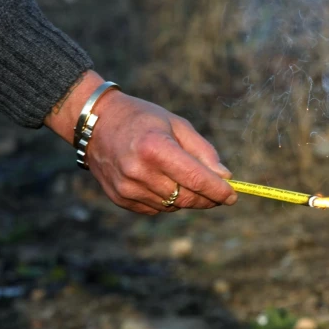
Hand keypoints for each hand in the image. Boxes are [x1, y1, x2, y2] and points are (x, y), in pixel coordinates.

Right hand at [44, 71, 236, 214]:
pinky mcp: (120, 198)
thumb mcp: (176, 124)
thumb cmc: (142, 119)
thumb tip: (225, 177)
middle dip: (208, 198)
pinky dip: (167, 201)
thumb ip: (202, 151)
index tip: (233, 195)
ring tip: (186, 180)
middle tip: (219, 194)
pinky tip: (163, 183)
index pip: (196, 179)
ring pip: (172, 206)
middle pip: (186, 197)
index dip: (218, 191)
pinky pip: (156, 209)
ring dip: (187, 198)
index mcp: (155, 148)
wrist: (95, 123)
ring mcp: (127, 187)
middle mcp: (139, 171)